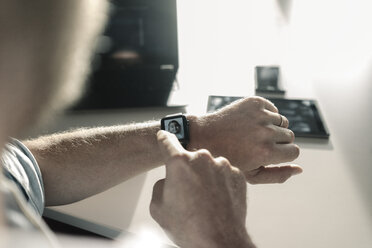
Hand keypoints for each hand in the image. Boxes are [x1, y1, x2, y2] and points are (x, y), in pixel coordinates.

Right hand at [150, 131, 254, 247]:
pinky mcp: (238, 175)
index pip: (168, 142)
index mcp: (180, 163)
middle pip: (191, 158)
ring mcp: (223, 165)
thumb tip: (169, 181)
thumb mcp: (158, 207)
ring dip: (205, 177)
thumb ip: (161, 185)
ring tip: (204, 201)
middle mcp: (202, 158)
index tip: (164, 135)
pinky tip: (217, 201)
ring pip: (209, 166)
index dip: (164, 139)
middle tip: (187, 193)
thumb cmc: (189, 227)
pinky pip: (224, 174)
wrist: (219, 241)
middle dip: (187, 170)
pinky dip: (220, 184)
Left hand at [188, 96, 301, 183]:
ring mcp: (260, 115)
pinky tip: (250, 123)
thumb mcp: (251, 174)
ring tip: (252, 134)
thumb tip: (300, 169)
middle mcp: (266, 132)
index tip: (267, 154)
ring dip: (272, 128)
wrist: (205, 136)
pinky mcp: (255, 102)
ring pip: (282, 122)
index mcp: (266, 153)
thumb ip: (278, 175)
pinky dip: (266, 116)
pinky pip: (273, 109)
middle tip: (256, 144)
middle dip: (277, 142)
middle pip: (290, 136)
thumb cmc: (229, 158)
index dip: (281, 155)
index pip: (294, 152)